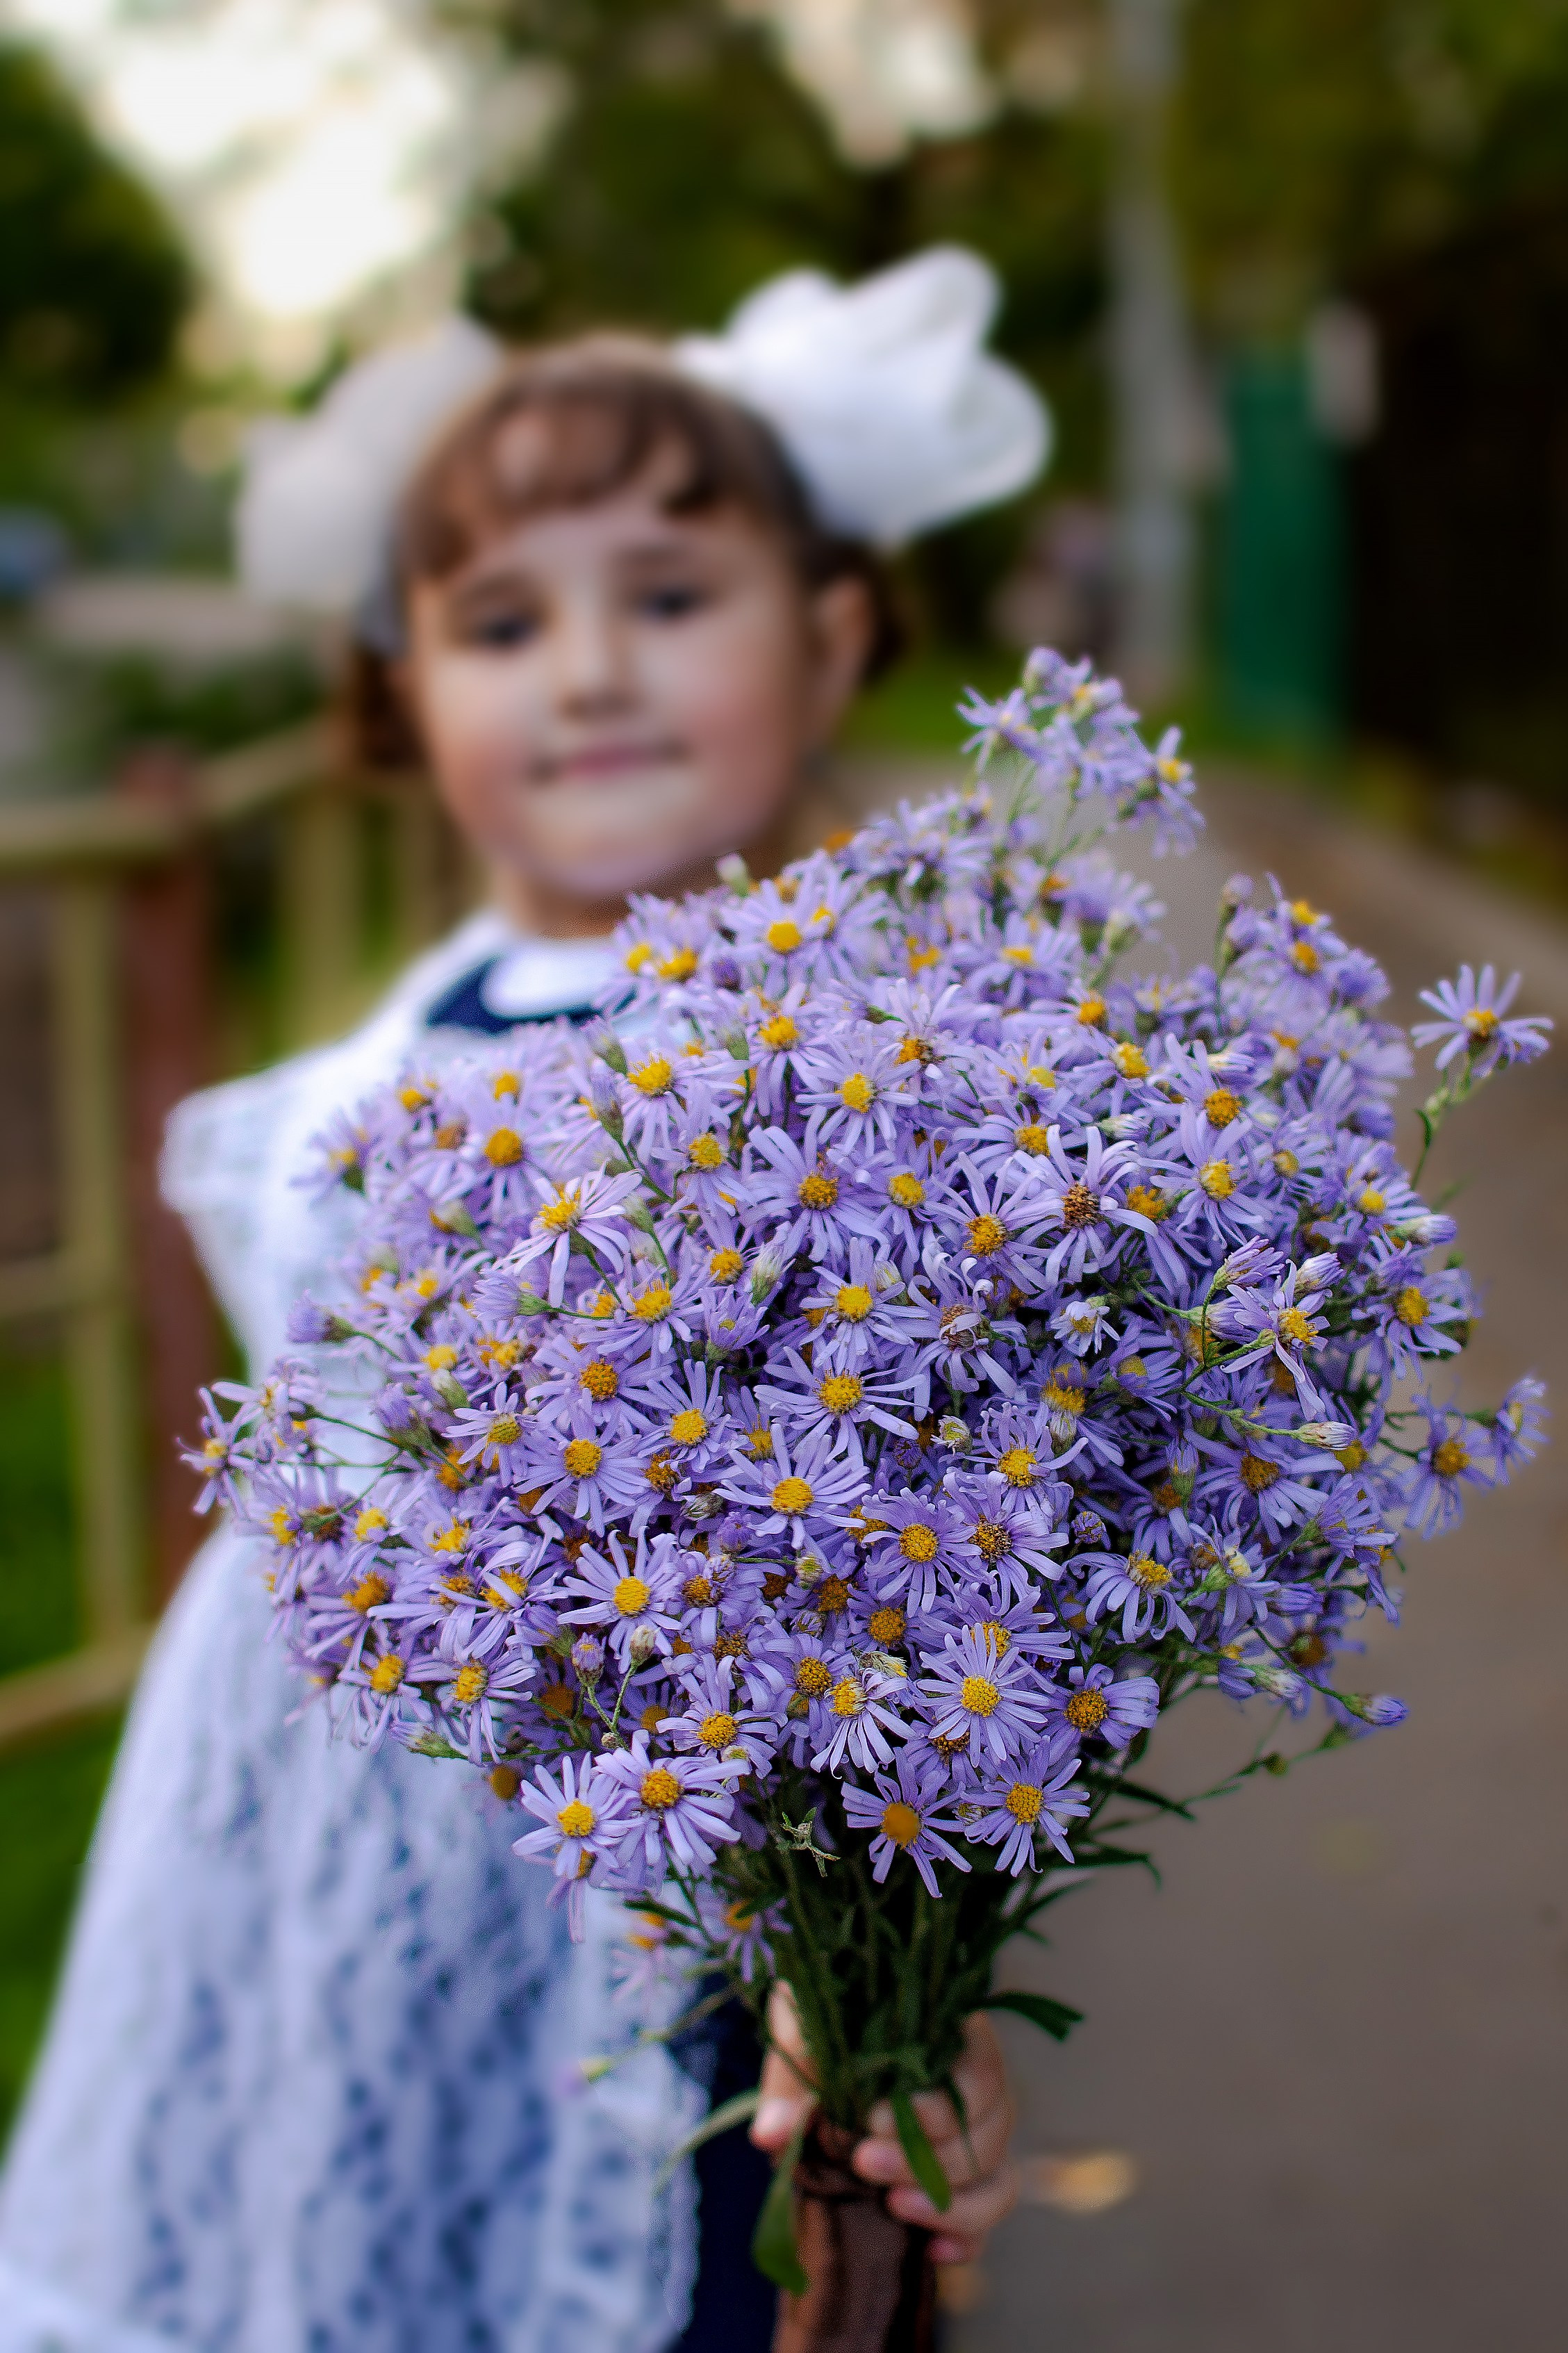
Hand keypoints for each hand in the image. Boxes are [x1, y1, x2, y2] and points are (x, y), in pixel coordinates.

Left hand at [749, 1984, 1016, 2265]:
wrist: (819, 2048)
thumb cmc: (821, 2028)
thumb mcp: (802, 2038)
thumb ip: (791, 2084)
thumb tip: (771, 2136)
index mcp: (949, 2032)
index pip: (980, 2069)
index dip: (936, 2106)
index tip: (873, 2120)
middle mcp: (976, 2082)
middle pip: (992, 2128)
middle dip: (927, 2157)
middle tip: (865, 2164)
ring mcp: (979, 2134)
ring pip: (997, 2177)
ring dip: (949, 2203)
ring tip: (893, 2207)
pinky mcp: (968, 2180)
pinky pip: (988, 2214)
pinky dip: (966, 2236)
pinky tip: (929, 2250)